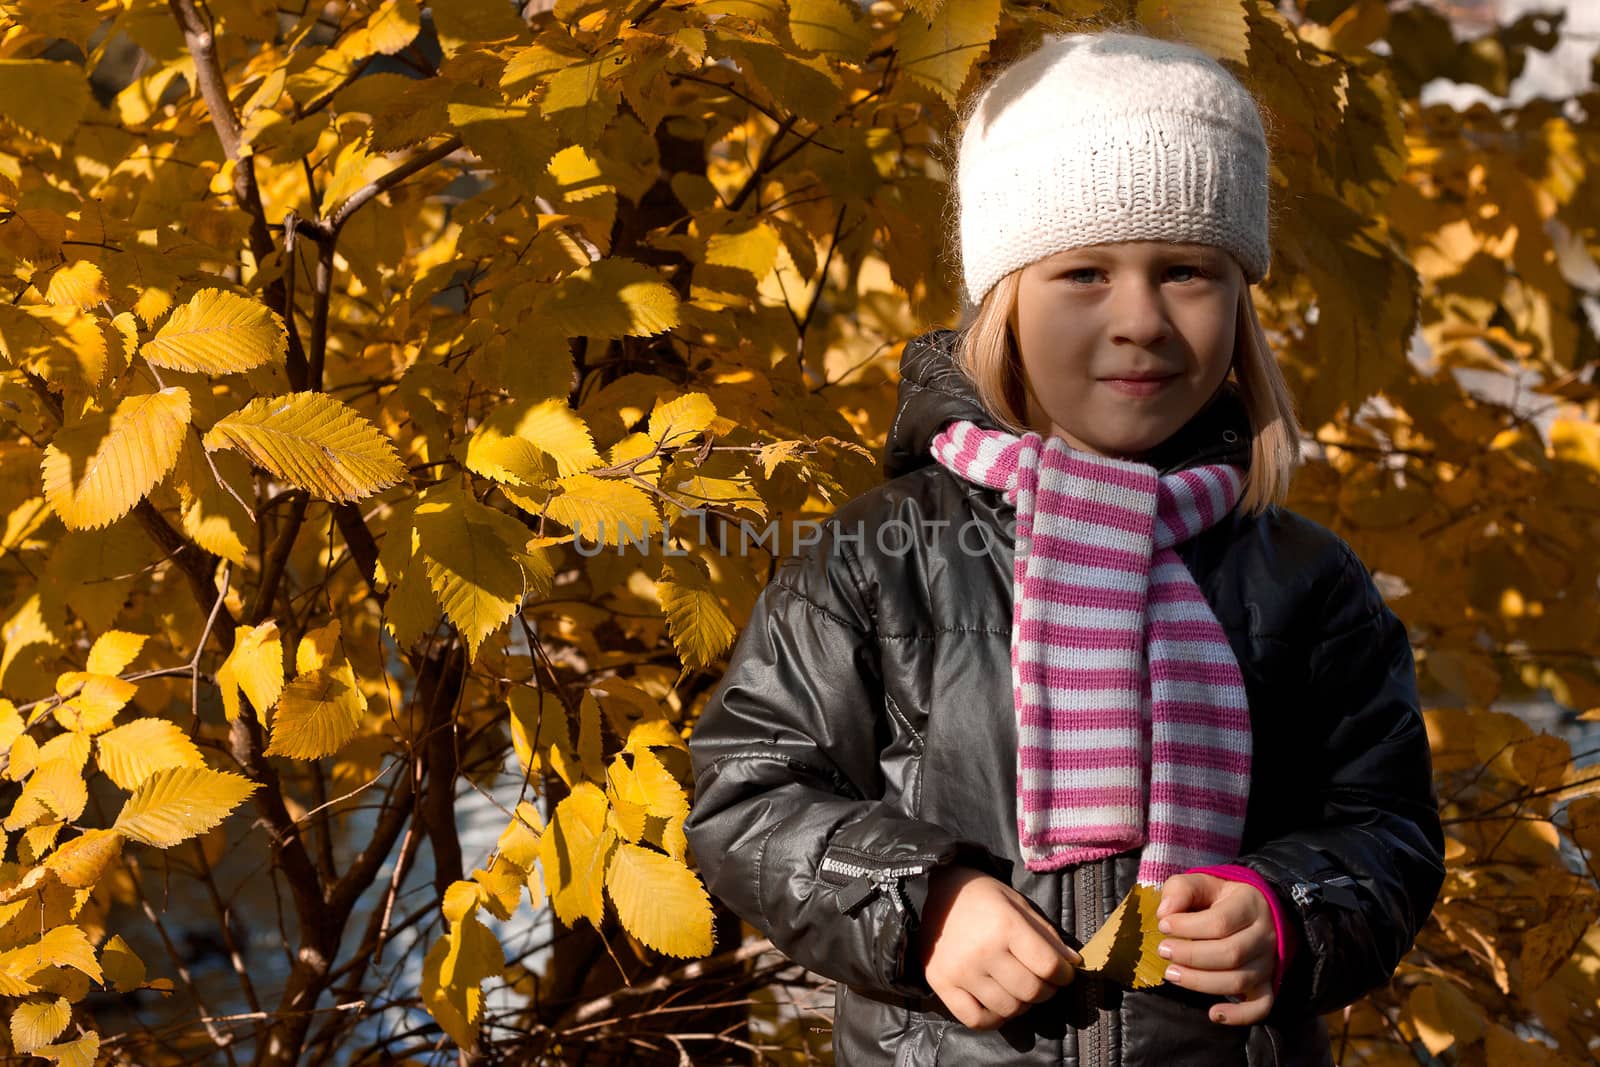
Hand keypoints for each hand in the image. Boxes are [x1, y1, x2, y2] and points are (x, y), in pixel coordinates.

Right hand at [916, 865, 1080, 1029]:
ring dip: (1022, 1004)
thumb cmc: (983, 897)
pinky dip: (994, 1019)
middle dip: (1046, 990)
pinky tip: (998, 1004)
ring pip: (1008, 1008)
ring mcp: (960, 970)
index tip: (1064, 973)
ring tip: (1019, 990)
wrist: (936, 892)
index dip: (1064, 974)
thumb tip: (1072, 964)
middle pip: (1030, 991)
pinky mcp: (941, 984)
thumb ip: (1047, 936)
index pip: (1048, 966)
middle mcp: (982, 951)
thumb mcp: (1019, 905)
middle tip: (1043, 981)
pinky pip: (975, 1019)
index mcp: (1005, 925)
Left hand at [1156, 873, 1277, 1024]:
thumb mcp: (1201, 882)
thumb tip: (1165, 913)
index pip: (1220, 921)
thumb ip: (1181, 890)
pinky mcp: (1267, 983)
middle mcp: (1265, 936)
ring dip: (1201, 982)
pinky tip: (1213, 1014)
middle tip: (1164, 951)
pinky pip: (1261, 1006)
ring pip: (1238, 981)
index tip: (1163, 925)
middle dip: (1190, 956)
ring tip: (1172, 973)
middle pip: (1230, 954)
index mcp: (1250, 905)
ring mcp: (1268, 962)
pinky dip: (1239, 1015)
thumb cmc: (1220, 897)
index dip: (1187, 926)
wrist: (1253, 910)